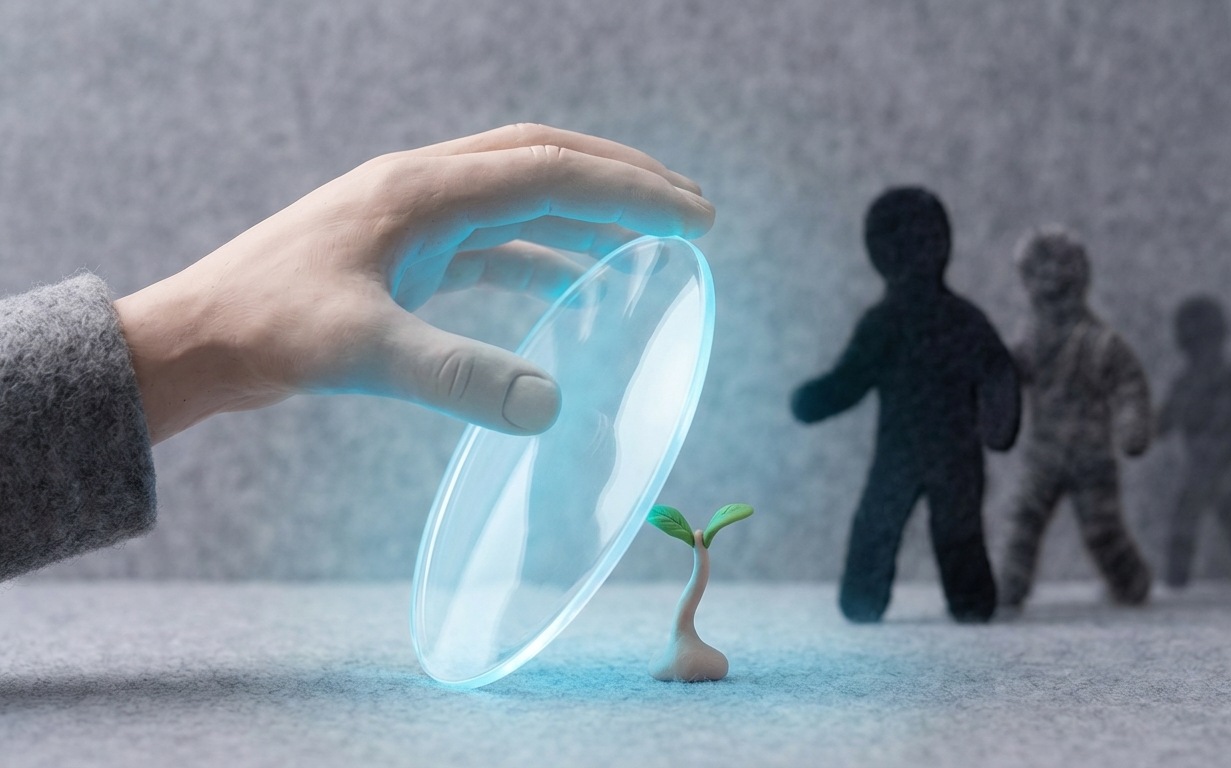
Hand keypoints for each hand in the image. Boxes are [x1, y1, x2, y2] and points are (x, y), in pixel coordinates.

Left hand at [114, 124, 713, 443]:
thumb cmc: (268, 332)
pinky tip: (573, 285)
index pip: (553, 171)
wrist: (196, 337)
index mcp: (425, 188)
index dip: (633, 192)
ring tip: (650, 239)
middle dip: (624, 180)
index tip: (698, 220)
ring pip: (523, 193)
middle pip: (546, 159)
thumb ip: (459, 377)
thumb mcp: (364, 353)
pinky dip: (545, 252)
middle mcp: (426, 186)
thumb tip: (551, 407)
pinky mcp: (404, 252)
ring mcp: (414, 216)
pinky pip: (495, 239)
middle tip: (693, 211)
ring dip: (590, 210)